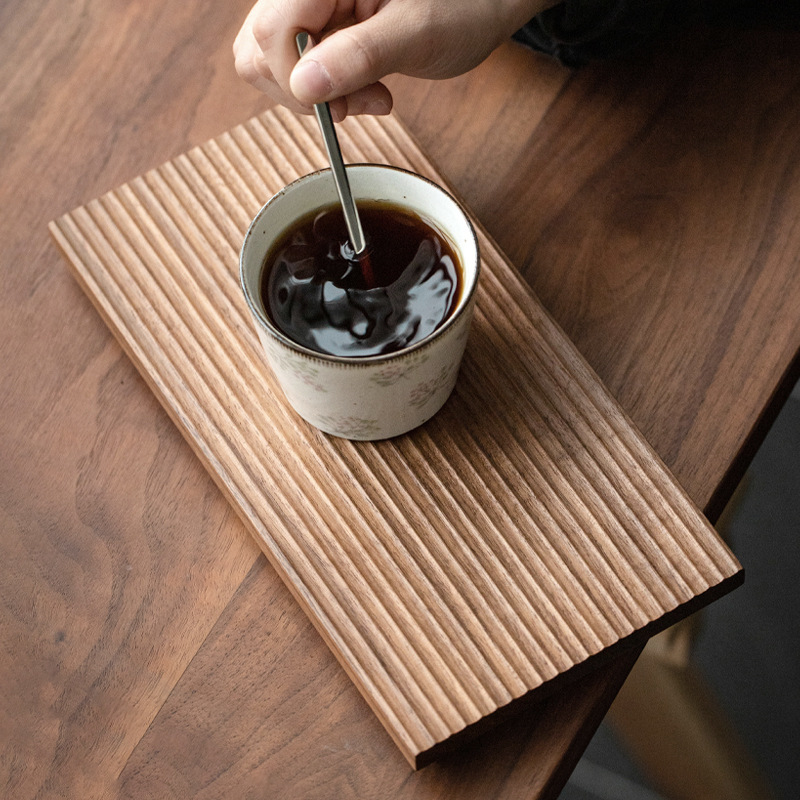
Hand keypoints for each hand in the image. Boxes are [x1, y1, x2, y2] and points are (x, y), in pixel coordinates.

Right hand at [234, 0, 553, 119]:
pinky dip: (328, 91)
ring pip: (273, 61)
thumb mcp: (418, 34)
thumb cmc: (466, 5)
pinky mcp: (323, 27)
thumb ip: (360, 56)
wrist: (485, 3)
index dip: (294, 77)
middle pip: (260, 46)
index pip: (271, 30)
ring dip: (316, 96)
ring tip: (370, 95)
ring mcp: (313, 7)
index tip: (338, 105)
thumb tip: (304, 86)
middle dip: (304, 90)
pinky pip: (298, 66)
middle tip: (359, 102)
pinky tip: (366, 89)